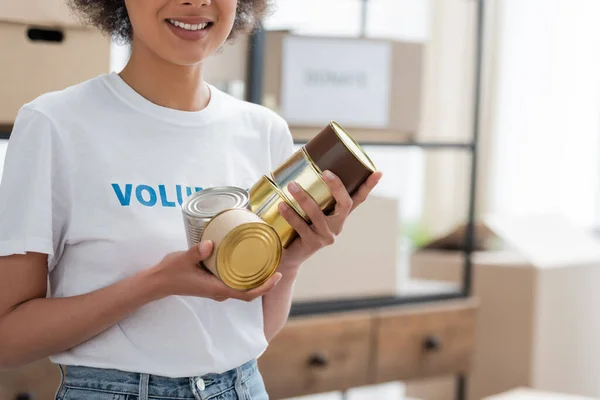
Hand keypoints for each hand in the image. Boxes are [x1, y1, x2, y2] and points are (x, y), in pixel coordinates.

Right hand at [147, 241, 281, 301]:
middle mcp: (220, 290)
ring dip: (257, 277)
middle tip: (278, 263)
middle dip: (266, 280)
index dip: (265, 287)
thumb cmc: (170, 272)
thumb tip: (210, 244)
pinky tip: (248, 259)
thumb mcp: (182, 259)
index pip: (247, 294)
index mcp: (217, 289)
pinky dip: (245, 273)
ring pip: (243, 286)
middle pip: (250, 291)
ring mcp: (217, 287)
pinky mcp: (214, 282)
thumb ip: (196, 252)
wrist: (158, 282)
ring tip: (268, 260)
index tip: (277, 276)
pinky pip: (235, 280)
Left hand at [278, 170, 382, 269]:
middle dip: (337, 186)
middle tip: (325, 172)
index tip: (377, 172)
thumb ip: (310, 194)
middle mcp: (337, 226)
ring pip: (318, 214)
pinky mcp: (313, 244)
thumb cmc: (298, 227)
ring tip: (292, 186)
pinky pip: (302, 227)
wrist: (289, 256)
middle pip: (345, 204)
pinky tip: (282, 205)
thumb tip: (296, 165)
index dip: (368, 186)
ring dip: (304, 198)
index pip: (358, 199)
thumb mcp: (308, 211)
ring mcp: (326, 236)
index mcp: (339, 215)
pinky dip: (291, 215)